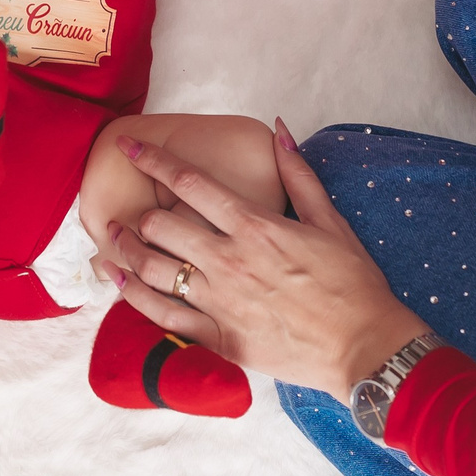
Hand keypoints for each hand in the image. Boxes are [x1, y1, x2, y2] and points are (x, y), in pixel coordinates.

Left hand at [97, 123, 430, 397]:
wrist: (365, 346)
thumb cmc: (352, 284)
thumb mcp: (330, 221)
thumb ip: (298, 174)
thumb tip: (278, 129)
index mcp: (254, 227)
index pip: (189, 184)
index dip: (154, 161)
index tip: (130, 148)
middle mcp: (229, 261)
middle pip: (161, 225)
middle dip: (137, 212)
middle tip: (123, 208)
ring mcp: (219, 302)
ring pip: (152, 269)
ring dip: (125, 249)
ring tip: (111, 238)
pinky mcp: (218, 338)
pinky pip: (162, 316)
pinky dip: (133, 296)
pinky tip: (118, 280)